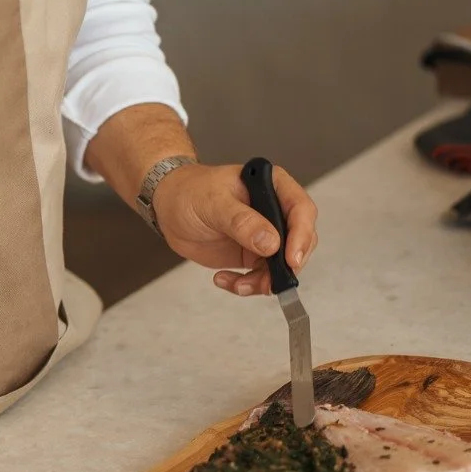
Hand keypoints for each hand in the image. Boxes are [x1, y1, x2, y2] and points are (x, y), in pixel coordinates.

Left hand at [151, 161, 317, 296]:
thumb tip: (271, 242)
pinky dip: (247, 285)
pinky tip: (225, 280)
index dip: (302, 235)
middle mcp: (274, 211)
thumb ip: (242, 221)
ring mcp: (265, 235)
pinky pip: (261, 276)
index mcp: (272, 186)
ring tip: (240, 285)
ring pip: (282, 265)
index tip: (292, 258)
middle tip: (269, 282)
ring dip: (265, 281)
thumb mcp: (213, 203)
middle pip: (299, 241)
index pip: (301, 209)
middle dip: (287, 266)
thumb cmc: (189, 192)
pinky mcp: (251, 254)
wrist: (168, 206)